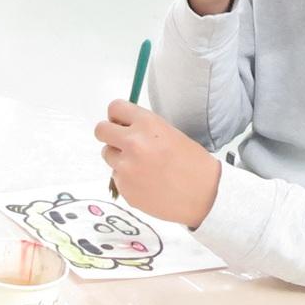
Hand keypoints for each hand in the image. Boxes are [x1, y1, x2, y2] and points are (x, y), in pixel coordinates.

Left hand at [94, 100, 218, 228]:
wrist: (204, 196)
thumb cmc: (194, 164)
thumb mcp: (171, 134)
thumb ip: (145, 128)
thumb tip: (124, 128)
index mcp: (147, 124)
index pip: (115, 108)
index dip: (117, 116)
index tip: (121, 123)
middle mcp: (132, 143)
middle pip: (101, 130)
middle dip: (109, 134)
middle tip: (121, 142)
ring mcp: (125, 167)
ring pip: (107, 155)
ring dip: (119, 158)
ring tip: (142, 167)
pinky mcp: (124, 188)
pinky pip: (117, 178)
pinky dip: (127, 179)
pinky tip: (147, 183)